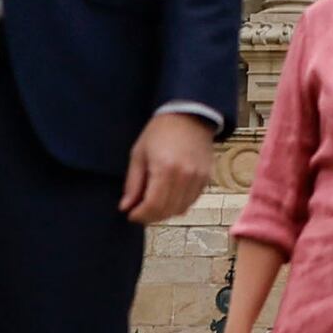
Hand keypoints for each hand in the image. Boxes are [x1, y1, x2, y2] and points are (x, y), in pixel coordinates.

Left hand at [120, 109, 218, 225]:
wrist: (189, 116)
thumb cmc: (160, 132)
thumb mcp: (139, 154)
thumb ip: (133, 183)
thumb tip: (126, 207)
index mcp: (164, 168)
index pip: (153, 205)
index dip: (140, 215)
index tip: (131, 214)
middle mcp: (184, 176)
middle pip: (167, 210)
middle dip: (150, 216)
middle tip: (140, 212)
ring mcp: (198, 178)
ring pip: (180, 210)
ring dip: (165, 213)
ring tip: (153, 205)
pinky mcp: (206, 178)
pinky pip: (192, 201)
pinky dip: (179, 205)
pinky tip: (169, 197)